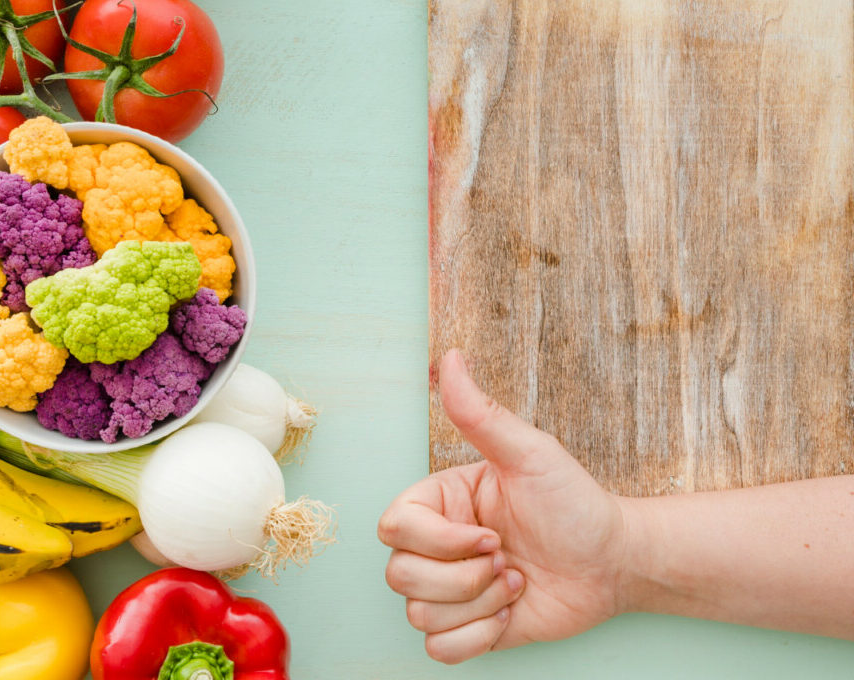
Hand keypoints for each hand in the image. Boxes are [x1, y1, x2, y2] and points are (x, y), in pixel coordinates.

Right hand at [377, 349, 629, 663]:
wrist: (614, 561)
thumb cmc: (575, 503)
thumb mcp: (529, 454)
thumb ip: (480, 413)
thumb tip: (450, 357)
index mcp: (440, 502)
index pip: (392, 528)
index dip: (438, 541)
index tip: (491, 534)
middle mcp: (437, 545)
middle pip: (399, 575)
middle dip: (463, 578)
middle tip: (508, 558)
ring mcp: (450, 589)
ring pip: (419, 614)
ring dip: (480, 604)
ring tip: (516, 580)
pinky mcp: (469, 627)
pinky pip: (440, 649)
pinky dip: (480, 637)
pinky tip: (511, 611)